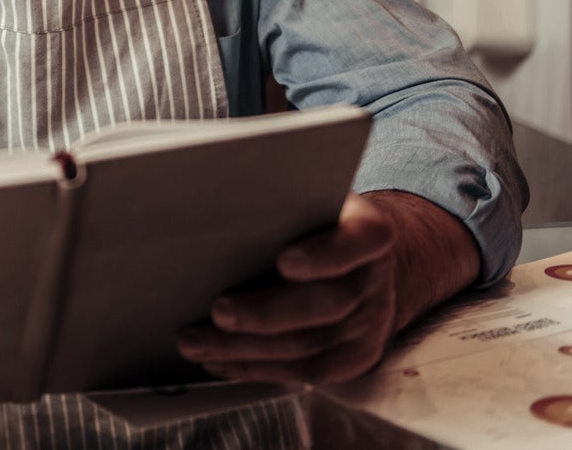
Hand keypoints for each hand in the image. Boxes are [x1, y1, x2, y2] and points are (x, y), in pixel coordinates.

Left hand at [176, 192, 400, 384]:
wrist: (362, 263)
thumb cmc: (315, 224)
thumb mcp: (307, 200)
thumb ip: (279, 202)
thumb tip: (215, 203)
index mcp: (368, 231)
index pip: (359, 239)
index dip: (323, 254)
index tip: (284, 261)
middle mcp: (375, 280)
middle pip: (328, 303)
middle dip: (266, 313)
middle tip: (218, 311)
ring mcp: (369, 324)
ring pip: (309, 346)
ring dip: (245, 348)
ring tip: (196, 342)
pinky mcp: (354, 358)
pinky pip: (304, 372)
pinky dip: (255, 368)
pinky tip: (218, 359)